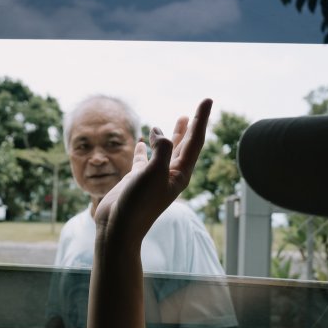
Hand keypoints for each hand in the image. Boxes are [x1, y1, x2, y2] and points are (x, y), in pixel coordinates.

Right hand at [93, 98, 212, 240]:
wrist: (119, 228)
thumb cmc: (138, 204)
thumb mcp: (153, 173)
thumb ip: (162, 150)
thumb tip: (159, 133)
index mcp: (181, 173)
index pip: (195, 140)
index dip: (201, 119)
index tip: (208, 99)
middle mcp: (170, 174)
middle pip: (186, 145)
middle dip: (192, 126)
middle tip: (198, 108)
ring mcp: (154, 177)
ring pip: (167, 151)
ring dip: (172, 135)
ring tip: (177, 119)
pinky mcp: (137, 180)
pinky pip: (144, 160)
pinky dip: (146, 148)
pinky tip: (144, 141)